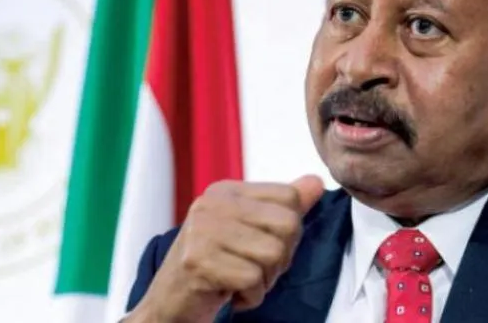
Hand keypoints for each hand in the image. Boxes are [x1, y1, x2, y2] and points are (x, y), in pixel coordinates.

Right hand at [130, 175, 324, 321]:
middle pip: (288, 224)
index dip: (288, 232)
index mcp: (226, 191)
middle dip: (280, 258)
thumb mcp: (249, 230)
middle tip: (251, 268)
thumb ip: (284, 206)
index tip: (260, 246)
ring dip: (264, 280)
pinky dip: (250, 297)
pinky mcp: (198, 262)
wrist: (170, 305)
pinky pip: (253, 280)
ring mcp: (202, 231)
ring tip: (238, 280)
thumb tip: (317, 182)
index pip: (289, 197)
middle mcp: (212, 204)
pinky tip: (228, 293)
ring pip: (274, 254)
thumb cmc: (215, 267)